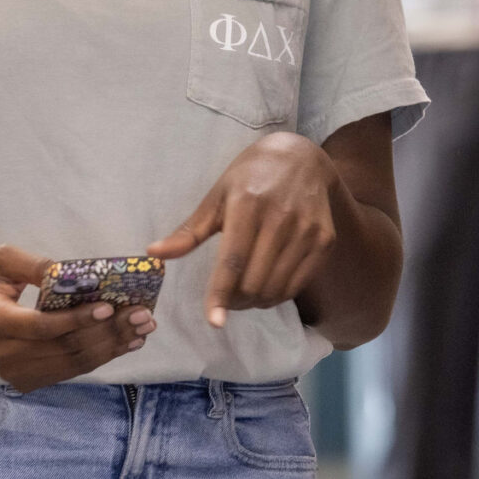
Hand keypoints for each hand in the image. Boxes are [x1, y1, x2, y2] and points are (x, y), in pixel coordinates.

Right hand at [0, 247, 154, 392]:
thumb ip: (34, 264)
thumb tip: (75, 275)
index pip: (42, 327)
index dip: (77, 319)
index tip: (108, 305)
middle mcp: (3, 354)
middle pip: (65, 348)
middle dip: (108, 331)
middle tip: (142, 315)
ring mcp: (15, 373)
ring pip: (74, 364)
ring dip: (112, 347)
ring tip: (143, 328)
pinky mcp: (26, 381)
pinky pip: (70, 370)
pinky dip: (100, 357)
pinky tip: (125, 342)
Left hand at [150, 134, 338, 328]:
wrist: (301, 158)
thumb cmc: (250, 178)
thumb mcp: (216, 196)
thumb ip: (189, 231)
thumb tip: (154, 253)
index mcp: (248, 204)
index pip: (232, 261)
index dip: (221, 294)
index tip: (214, 321)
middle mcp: (281, 218)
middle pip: (254, 281)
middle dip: (235, 300)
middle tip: (227, 297)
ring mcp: (307, 230)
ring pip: (276, 288)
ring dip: (256, 302)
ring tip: (245, 293)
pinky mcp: (325, 240)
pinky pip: (298, 285)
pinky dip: (278, 295)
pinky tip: (267, 286)